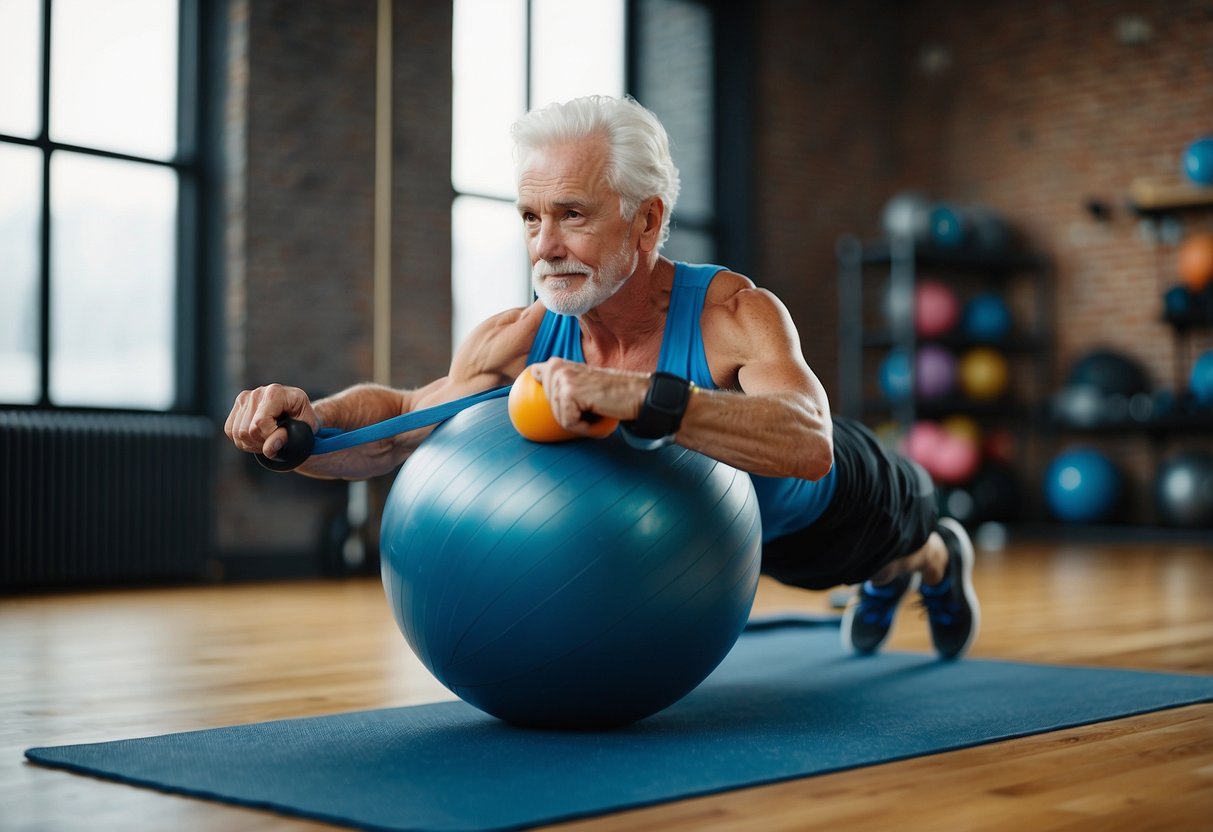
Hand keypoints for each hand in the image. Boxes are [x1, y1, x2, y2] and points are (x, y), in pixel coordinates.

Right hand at [224, 384, 318, 460]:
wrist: (298, 413)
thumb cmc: (304, 420)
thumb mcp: (306, 428)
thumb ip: (290, 438)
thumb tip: (269, 448)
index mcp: (276, 392)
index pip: (260, 423)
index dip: (270, 437)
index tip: (283, 437)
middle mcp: (258, 392)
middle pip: (247, 431)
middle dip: (262, 443)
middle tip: (276, 441)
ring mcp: (244, 398)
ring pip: (237, 434)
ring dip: (253, 444)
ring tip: (269, 439)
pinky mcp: (237, 406)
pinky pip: (230, 431)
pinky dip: (243, 441)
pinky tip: (258, 437)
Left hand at [527, 358, 647, 435]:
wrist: (635, 394)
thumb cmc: (611, 395)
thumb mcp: (581, 385)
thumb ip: (562, 387)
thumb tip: (540, 404)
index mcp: (557, 364)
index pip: (534, 373)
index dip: (543, 388)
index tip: (555, 395)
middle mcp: (556, 367)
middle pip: (549, 407)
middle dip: (570, 415)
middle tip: (591, 406)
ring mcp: (562, 378)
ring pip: (559, 417)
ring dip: (579, 422)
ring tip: (596, 410)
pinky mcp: (569, 393)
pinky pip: (569, 423)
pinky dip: (585, 427)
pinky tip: (598, 415)